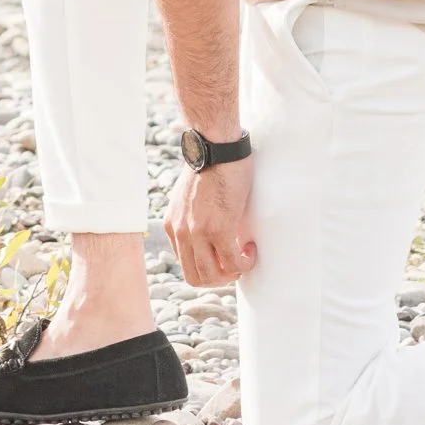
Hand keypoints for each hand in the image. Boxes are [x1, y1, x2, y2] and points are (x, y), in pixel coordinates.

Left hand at [164, 153, 256, 286]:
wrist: (216, 145)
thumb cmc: (210, 166)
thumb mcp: (190, 197)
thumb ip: (193, 218)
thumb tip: (210, 237)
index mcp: (173, 225)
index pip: (185, 264)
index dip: (207, 268)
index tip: (222, 259)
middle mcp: (181, 231)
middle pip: (195, 277)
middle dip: (218, 279)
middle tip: (235, 266)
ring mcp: (198, 231)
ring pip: (212, 276)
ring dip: (232, 274)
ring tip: (244, 258)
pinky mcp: (219, 228)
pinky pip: (233, 263)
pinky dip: (245, 264)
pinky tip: (251, 250)